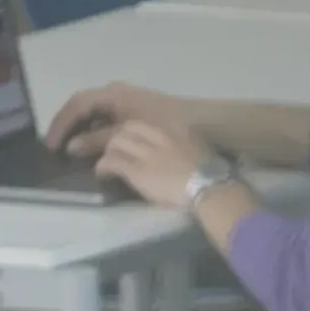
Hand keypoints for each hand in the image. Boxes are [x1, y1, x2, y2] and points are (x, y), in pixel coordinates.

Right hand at [47, 82, 197, 159]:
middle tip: (56, 146)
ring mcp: (128, 100)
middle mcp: (118, 92)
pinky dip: (96, 130)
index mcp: (113, 94)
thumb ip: (97, 141)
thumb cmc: (163, 127)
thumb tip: (71, 147)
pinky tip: (95, 145)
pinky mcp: (137, 110)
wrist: (203, 124)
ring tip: (71, 148)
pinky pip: (107, 117)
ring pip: (95, 111)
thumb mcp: (126, 135)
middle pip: (83, 105)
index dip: (60, 125)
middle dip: (67, 125)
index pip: (76, 104)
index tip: (51, 146)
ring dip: (81, 128)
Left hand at [93, 118, 216, 209]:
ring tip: (106, 163)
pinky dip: (103, 167)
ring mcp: (147, 152)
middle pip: (128, 128)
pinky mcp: (137, 170)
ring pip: (116, 142)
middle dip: (116, 137)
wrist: (208, 187)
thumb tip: (170, 149)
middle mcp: (160, 136)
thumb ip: (180, 144)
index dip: (130, 130)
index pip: (145, 123)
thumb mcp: (194, 149)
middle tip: (112, 150)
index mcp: (175, 130)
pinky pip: (112, 161)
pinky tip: (102, 173)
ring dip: (108, 152)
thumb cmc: (206, 174)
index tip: (127, 139)